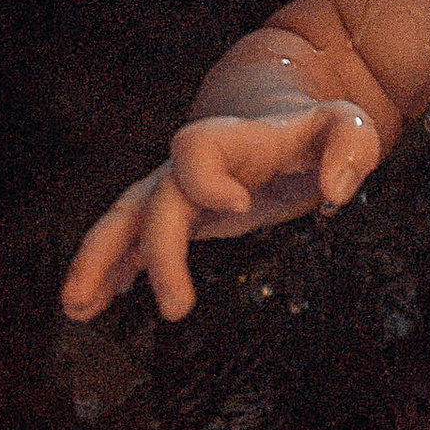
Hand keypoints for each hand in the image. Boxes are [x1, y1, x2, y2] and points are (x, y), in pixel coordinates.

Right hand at [60, 103, 379, 323]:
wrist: (280, 120)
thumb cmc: (316, 129)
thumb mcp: (349, 126)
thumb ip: (352, 148)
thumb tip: (337, 190)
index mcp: (232, 140)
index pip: (195, 148)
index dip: (206, 178)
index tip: (237, 207)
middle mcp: (194, 165)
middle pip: (156, 199)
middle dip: (158, 252)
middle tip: (176, 309)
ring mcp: (179, 189)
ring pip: (125, 220)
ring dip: (98, 260)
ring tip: (76, 308)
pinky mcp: (179, 215)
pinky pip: (131, 240)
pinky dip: (110, 268)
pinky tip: (92, 304)